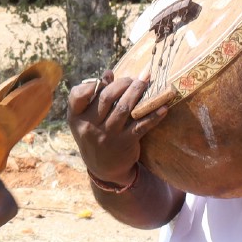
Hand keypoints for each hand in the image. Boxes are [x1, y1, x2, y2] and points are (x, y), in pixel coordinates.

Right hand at [68, 72, 161, 187]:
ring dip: (138, 92)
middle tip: (134, 78)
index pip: (77, 96)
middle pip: (107, 98)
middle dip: (122, 84)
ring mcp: (108, 136)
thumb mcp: (86, 120)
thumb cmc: (94, 136)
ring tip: (147, 81)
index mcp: (77, 118)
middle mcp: (90, 127)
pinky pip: (141, 125)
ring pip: (124, 108)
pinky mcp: (125, 143)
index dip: (91, 84)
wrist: (103, 169)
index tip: (107, 77)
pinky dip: (153, 115)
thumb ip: (94, 97)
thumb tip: (109, 73)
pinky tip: (163, 106)